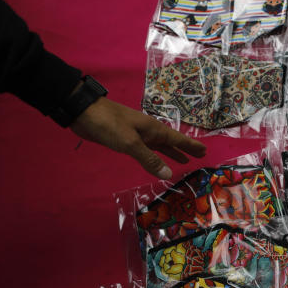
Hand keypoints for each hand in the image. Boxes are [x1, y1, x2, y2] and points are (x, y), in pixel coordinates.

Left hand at [70, 97, 205, 178]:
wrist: (84, 112)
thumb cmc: (109, 124)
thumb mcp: (130, 143)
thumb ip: (149, 159)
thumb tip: (168, 174)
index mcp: (153, 129)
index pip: (177, 139)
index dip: (190, 146)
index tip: (204, 151)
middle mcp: (148, 131)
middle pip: (171, 142)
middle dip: (184, 149)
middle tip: (198, 156)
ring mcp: (137, 134)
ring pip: (159, 145)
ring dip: (171, 152)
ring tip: (182, 160)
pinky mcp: (126, 139)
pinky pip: (147, 148)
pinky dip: (155, 154)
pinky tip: (155, 157)